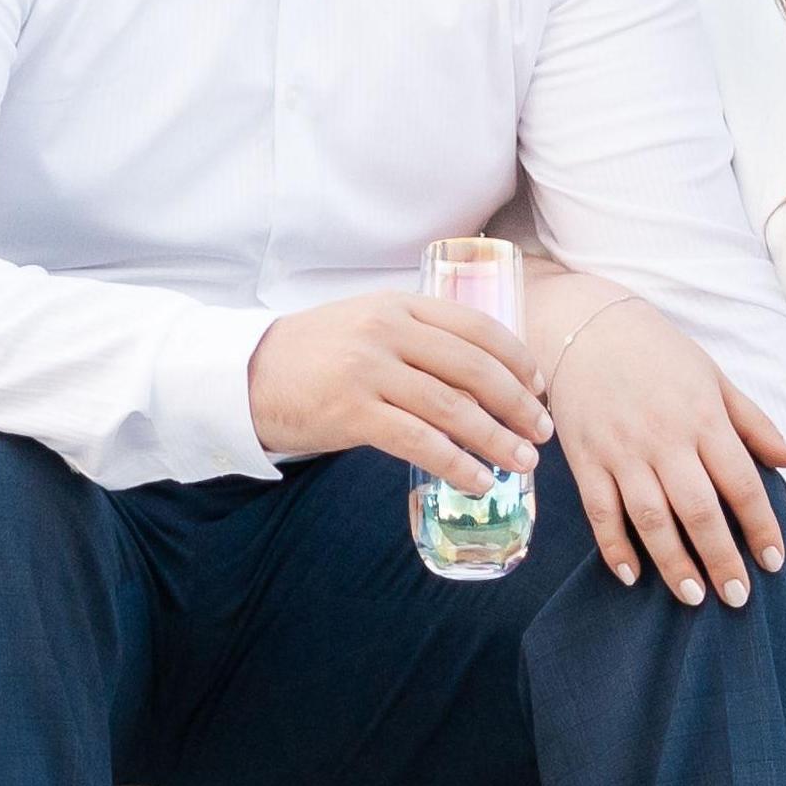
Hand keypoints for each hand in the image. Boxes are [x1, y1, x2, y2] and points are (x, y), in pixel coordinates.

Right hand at [246, 291, 548, 491]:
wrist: (245, 374)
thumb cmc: (314, 356)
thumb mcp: (367, 326)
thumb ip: (416, 338)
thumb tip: (480, 378)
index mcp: (399, 305)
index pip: (477, 328)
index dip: (517, 360)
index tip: (539, 387)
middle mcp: (388, 331)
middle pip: (474, 368)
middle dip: (518, 403)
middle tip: (541, 432)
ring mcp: (369, 370)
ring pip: (453, 408)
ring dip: (496, 439)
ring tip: (523, 463)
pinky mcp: (352, 411)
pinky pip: (420, 441)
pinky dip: (457, 463)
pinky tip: (478, 480)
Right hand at [541, 286, 785, 607]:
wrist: (588, 326)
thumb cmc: (660, 353)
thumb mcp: (716, 378)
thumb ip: (755, 424)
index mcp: (704, 418)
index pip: (741, 483)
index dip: (761, 526)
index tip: (774, 561)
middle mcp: (665, 439)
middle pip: (699, 510)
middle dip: (722, 558)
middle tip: (737, 597)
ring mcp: (622, 452)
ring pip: (652, 519)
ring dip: (675, 563)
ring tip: (695, 598)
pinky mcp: (586, 460)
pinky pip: (601, 513)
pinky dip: (615, 547)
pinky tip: (632, 577)